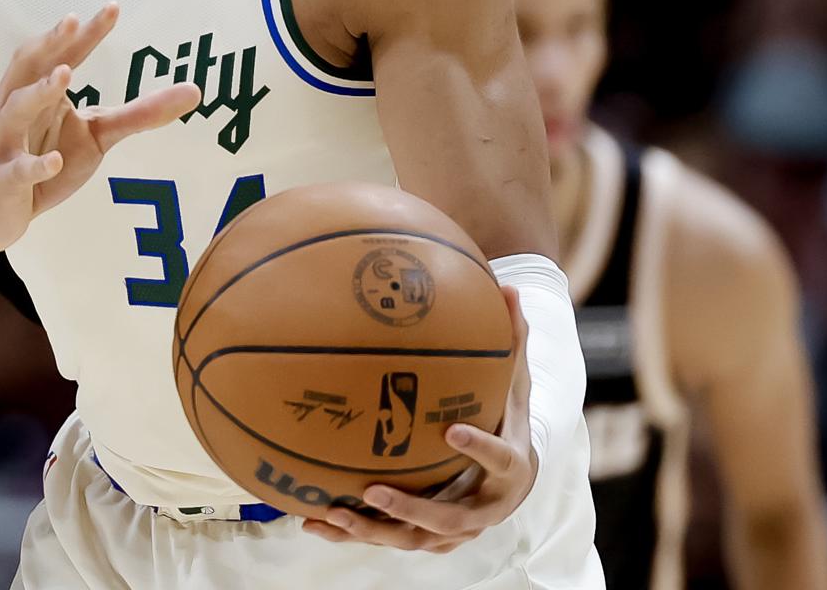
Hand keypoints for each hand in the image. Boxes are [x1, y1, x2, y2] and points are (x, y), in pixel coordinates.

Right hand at [0, 4, 200, 252]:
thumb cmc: (45, 160)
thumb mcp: (98, 135)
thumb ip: (140, 113)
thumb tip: (195, 90)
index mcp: (38, 89)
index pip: (63, 53)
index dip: (85, 32)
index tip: (113, 7)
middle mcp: (14, 106)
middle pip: (28, 66)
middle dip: (50, 43)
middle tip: (72, 21)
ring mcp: (4, 143)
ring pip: (15, 110)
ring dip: (38, 92)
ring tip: (65, 75)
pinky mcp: (1, 180)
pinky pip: (16, 170)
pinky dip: (34, 165)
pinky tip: (54, 161)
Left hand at [304, 286, 536, 552]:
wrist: (512, 476)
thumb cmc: (507, 418)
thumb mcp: (515, 384)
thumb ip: (511, 341)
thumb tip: (510, 287)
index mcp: (511, 469)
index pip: (499, 460)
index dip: (479, 449)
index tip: (452, 430)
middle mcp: (485, 508)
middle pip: (450, 519)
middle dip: (412, 508)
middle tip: (374, 490)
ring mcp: (455, 530)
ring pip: (412, 539)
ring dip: (372, 529)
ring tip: (334, 512)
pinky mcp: (427, 537)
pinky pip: (387, 538)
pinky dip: (351, 532)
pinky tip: (312, 520)